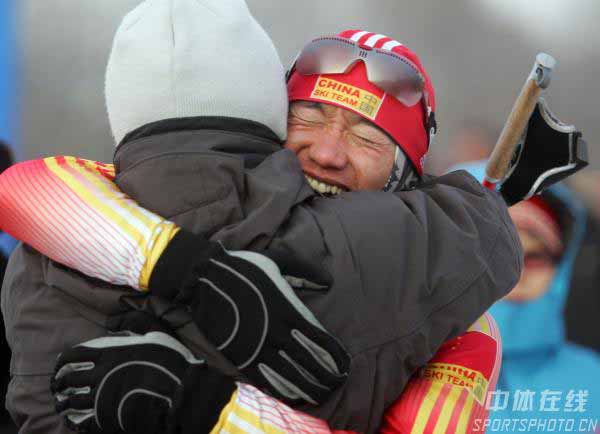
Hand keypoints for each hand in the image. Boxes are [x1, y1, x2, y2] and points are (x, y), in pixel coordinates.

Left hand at [51, 332, 234, 433]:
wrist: (178, 389)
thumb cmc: (168, 359)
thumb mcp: (155, 332)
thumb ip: (135, 323)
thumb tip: (114, 322)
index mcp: (109, 353)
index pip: (74, 355)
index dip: (62, 362)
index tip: (59, 367)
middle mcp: (100, 374)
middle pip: (68, 379)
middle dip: (59, 383)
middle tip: (57, 387)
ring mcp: (102, 397)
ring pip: (71, 401)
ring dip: (63, 403)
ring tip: (61, 405)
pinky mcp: (107, 417)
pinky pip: (81, 422)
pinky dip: (73, 422)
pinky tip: (72, 422)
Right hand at [149, 229, 350, 404]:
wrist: (204, 279)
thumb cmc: (243, 267)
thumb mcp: (278, 261)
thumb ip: (305, 270)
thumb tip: (328, 280)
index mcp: (290, 310)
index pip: (322, 341)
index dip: (337, 357)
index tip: (345, 366)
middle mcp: (278, 333)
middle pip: (311, 364)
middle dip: (328, 378)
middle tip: (337, 384)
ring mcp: (260, 348)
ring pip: (292, 377)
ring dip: (310, 389)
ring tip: (322, 395)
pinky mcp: (242, 358)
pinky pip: (268, 381)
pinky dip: (284, 391)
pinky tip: (294, 396)